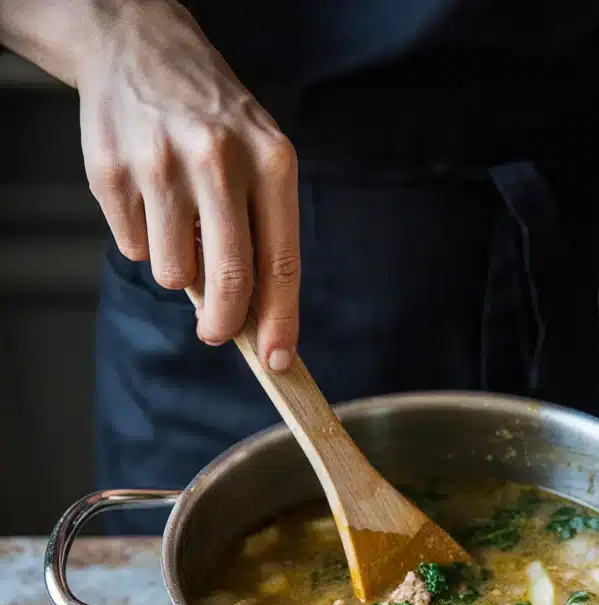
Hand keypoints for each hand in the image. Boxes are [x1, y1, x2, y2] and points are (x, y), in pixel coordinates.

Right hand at [78, 0, 298, 369]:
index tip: (277, 360)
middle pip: (229, 280)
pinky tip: (146, 195)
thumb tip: (258, 319)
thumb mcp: (258, 157)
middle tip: (217, 333)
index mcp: (269, 160)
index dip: (280, 321)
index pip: (281, 262)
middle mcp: (218, 160)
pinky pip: (133, 247)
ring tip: (177, 222)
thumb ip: (263, 232)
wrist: (136, 43)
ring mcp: (160, 164)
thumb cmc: (211, 118)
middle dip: (224, 324)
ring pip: (172, 273)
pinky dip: (142, 239)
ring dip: (176, 268)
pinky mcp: (111, 171)